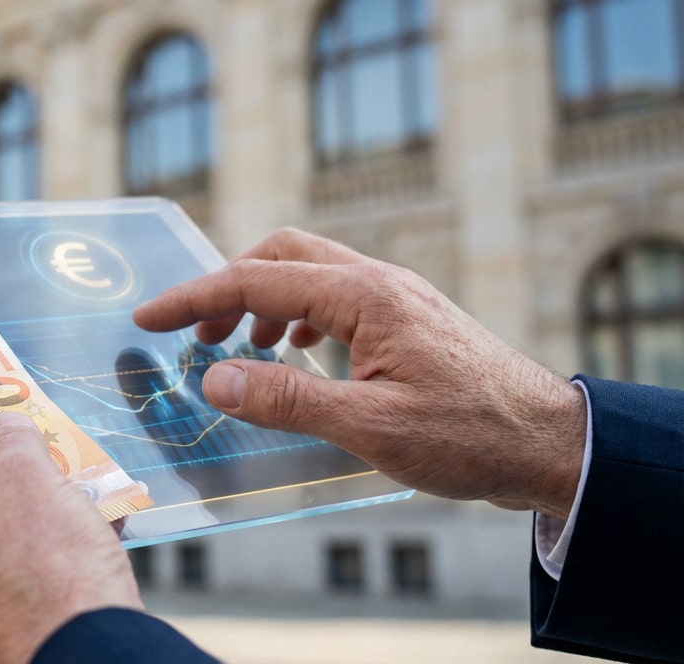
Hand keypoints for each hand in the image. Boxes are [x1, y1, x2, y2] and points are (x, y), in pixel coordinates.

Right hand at [133, 228, 586, 518]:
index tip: (147, 318)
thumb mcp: (370, 428)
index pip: (256, 281)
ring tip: (235, 348)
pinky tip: (294, 352)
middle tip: (192, 333)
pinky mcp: (407, 318)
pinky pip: (334, 294)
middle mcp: (378, 282)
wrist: (552, 445)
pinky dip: (295, 314)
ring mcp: (396, 296)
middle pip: (281, 254)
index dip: (194, 298)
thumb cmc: (470, 437)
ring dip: (261, 299)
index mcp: (365, 296)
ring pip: (308, 271)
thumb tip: (213, 381)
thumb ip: (287, 398)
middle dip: (226, 286)